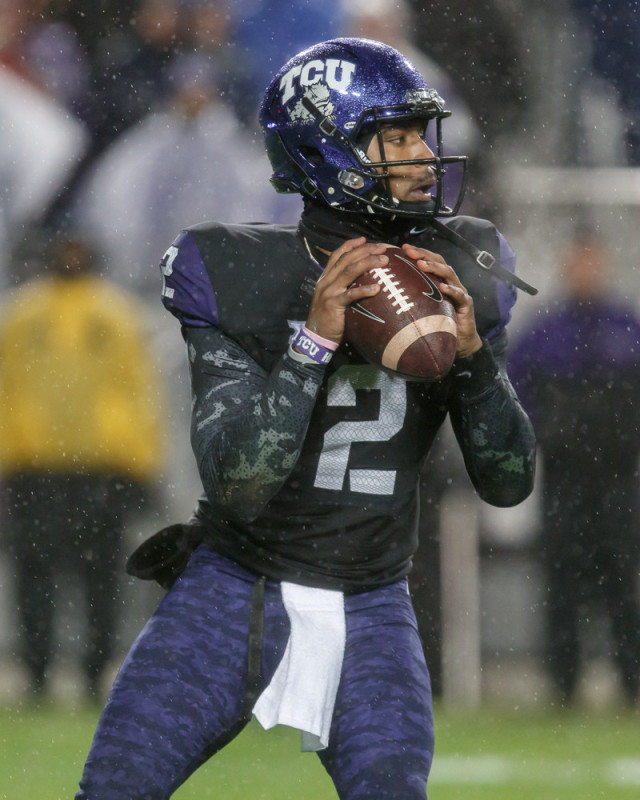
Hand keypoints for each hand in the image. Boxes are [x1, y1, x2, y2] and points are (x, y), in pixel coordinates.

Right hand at [305, 237, 387, 343]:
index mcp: (325, 278)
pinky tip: (377, 288)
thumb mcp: (332, 297)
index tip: (364, 239)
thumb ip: (342, 286)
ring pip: (349, 271)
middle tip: (382, 248)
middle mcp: (326, 281)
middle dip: (365, 250)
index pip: (337, 255)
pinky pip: (351, 294)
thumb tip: (361, 278)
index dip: (350, 245)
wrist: (316, 336)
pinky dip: (364, 290)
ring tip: (383, 261)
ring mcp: (329, 292)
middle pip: (346, 259)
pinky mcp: (333, 304)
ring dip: (368, 263)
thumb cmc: (329, 317)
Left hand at [401, 243, 482, 358]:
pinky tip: (443, 288)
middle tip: (409, 251)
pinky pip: (460, 295)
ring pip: (449, 274)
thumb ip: (410, 300)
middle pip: (440, 262)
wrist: (460, 342)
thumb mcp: (422, 310)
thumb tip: (386, 297)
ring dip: (435, 268)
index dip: (418, 253)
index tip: (403, 247)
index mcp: (440, 281)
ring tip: (421, 264)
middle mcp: (451, 283)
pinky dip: (452, 290)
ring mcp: (460, 292)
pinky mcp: (466, 305)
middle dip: (424, 254)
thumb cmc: (438, 325)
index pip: (430, 261)